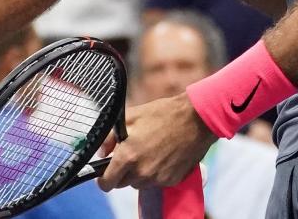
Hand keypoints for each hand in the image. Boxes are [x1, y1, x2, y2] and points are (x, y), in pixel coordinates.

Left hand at [97, 93, 215, 190]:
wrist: (195, 119)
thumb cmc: (162, 114)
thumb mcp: (131, 117)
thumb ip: (110, 136)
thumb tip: (101, 151)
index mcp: (128, 156)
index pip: (106, 183)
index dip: (104, 179)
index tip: (106, 173)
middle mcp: (142, 172)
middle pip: (122, 184)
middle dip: (123, 173)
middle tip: (132, 154)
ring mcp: (158, 178)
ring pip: (139, 183)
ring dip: (140, 173)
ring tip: (150, 151)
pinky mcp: (172, 181)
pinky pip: (156, 182)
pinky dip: (156, 173)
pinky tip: (163, 156)